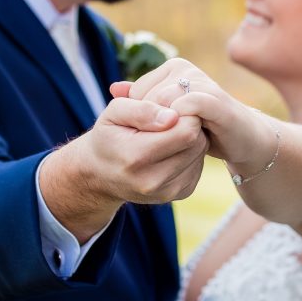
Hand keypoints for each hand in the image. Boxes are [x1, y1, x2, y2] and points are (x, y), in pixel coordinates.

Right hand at [39, 96, 207, 241]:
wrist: (100, 173)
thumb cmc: (108, 136)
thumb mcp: (113, 114)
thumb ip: (141, 109)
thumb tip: (173, 116)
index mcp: (135, 157)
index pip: (185, 131)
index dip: (185, 112)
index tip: (173, 106)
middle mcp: (153, 180)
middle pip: (197, 142)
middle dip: (189, 124)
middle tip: (173, 118)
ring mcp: (168, 191)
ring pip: (200, 153)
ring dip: (191, 138)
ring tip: (170, 133)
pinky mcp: (179, 194)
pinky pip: (199, 165)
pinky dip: (190, 153)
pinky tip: (172, 149)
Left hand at [113, 58, 275, 169]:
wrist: (242, 138)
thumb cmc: (201, 126)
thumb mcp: (167, 114)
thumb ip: (142, 100)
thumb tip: (113, 89)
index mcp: (173, 68)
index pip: (138, 90)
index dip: (135, 117)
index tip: (141, 138)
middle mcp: (186, 69)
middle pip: (149, 96)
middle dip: (147, 122)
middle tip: (151, 144)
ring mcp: (202, 81)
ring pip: (165, 99)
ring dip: (162, 125)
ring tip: (165, 145)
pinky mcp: (216, 99)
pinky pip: (190, 105)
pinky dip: (180, 122)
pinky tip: (179, 139)